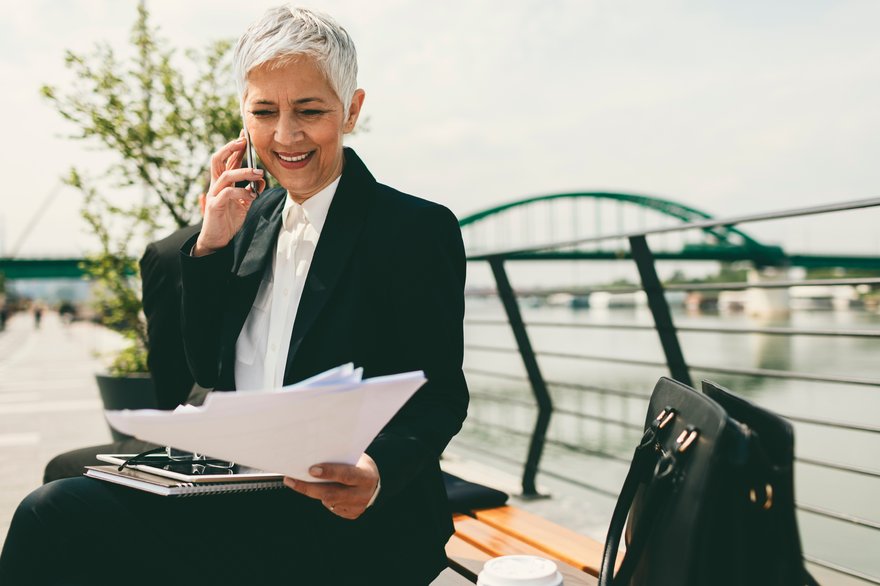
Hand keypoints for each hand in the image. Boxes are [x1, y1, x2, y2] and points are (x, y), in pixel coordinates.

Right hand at [194, 135, 266, 255]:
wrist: (217, 238)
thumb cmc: (229, 218)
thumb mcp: (245, 202)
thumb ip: (251, 189)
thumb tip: (261, 179)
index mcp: (223, 182)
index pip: (228, 159)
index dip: (236, 146)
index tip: (245, 135)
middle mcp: (216, 184)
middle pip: (218, 159)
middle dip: (230, 148)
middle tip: (244, 142)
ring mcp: (214, 194)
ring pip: (226, 175)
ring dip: (243, 172)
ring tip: (258, 173)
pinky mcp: (214, 206)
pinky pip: (228, 193)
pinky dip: (241, 192)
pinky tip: (251, 196)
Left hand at [284, 453, 379, 519]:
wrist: (376, 483)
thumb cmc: (360, 466)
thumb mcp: (356, 459)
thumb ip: (340, 460)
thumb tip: (314, 458)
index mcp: (365, 476)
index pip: (346, 475)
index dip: (329, 473)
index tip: (311, 470)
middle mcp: (363, 494)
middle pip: (331, 494)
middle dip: (309, 487)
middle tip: (291, 480)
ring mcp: (357, 507)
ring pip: (328, 502)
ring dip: (313, 492)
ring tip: (300, 482)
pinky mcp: (352, 514)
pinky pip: (332, 507)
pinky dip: (323, 498)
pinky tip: (320, 490)